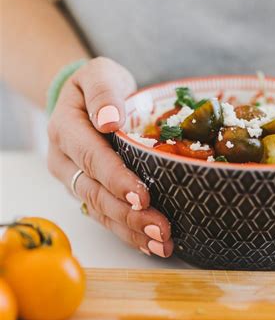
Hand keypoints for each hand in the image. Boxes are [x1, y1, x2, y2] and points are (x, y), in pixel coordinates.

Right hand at [47, 57, 172, 257]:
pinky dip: (129, 233)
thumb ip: (104, 92)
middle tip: (161, 229)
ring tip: (162, 245)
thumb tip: (111, 119)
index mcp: (66, 130)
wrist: (91, 102)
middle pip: (96, 193)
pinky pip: (106, 217)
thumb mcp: (100, 74)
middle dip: (129, 215)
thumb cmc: (101, 87)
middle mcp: (66, 161)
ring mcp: (76, 181)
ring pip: (101, 212)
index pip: (91, 158)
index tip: (141, 197)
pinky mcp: (90, 193)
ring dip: (132, 231)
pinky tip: (151, 245)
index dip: (116, 179)